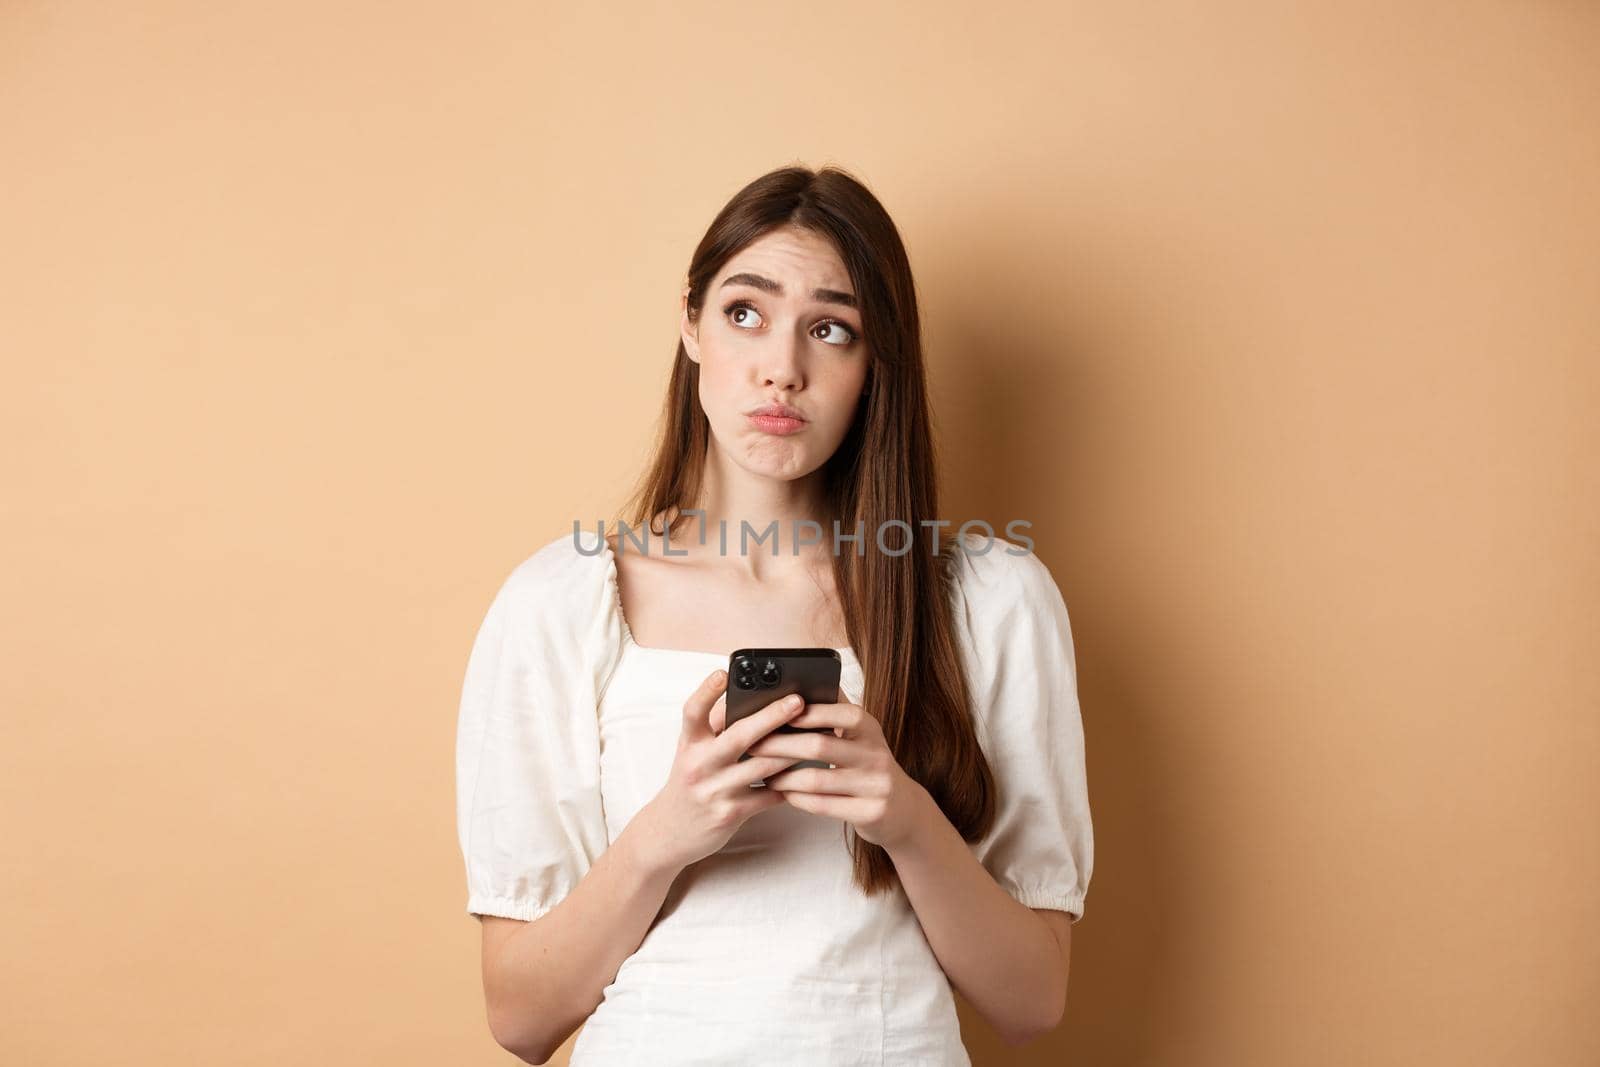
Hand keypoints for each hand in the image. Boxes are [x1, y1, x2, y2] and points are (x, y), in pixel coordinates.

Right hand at [635, 669, 812, 872]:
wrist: (668, 831)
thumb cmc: (689, 781)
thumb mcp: (691, 751)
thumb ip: (713, 728)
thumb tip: (749, 697)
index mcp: (689, 743)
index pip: (693, 712)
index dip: (706, 691)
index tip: (724, 673)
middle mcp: (699, 764)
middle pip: (738, 736)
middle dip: (771, 716)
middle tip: (797, 701)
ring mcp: (714, 790)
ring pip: (761, 766)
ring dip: (790, 751)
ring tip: (815, 736)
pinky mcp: (729, 814)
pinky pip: (767, 796)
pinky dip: (788, 785)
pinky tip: (806, 774)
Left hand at [744, 699, 931, 852]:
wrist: (902, 809)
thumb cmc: (868, 765)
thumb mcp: (861, 736)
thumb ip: (835, 713)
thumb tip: (798, 686)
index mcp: (871, 729)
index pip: (842, 713)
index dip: (810, 713)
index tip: (777, 713)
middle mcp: (877, 755)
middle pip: (820, 746)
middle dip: (781, 745)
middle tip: (754, 746)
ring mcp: (876, 786)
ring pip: (817, 780)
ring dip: (783, 777)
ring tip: (763, 773)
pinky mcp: (870, 813)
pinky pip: (823, 805)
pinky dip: (797, 798)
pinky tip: (783, 792)